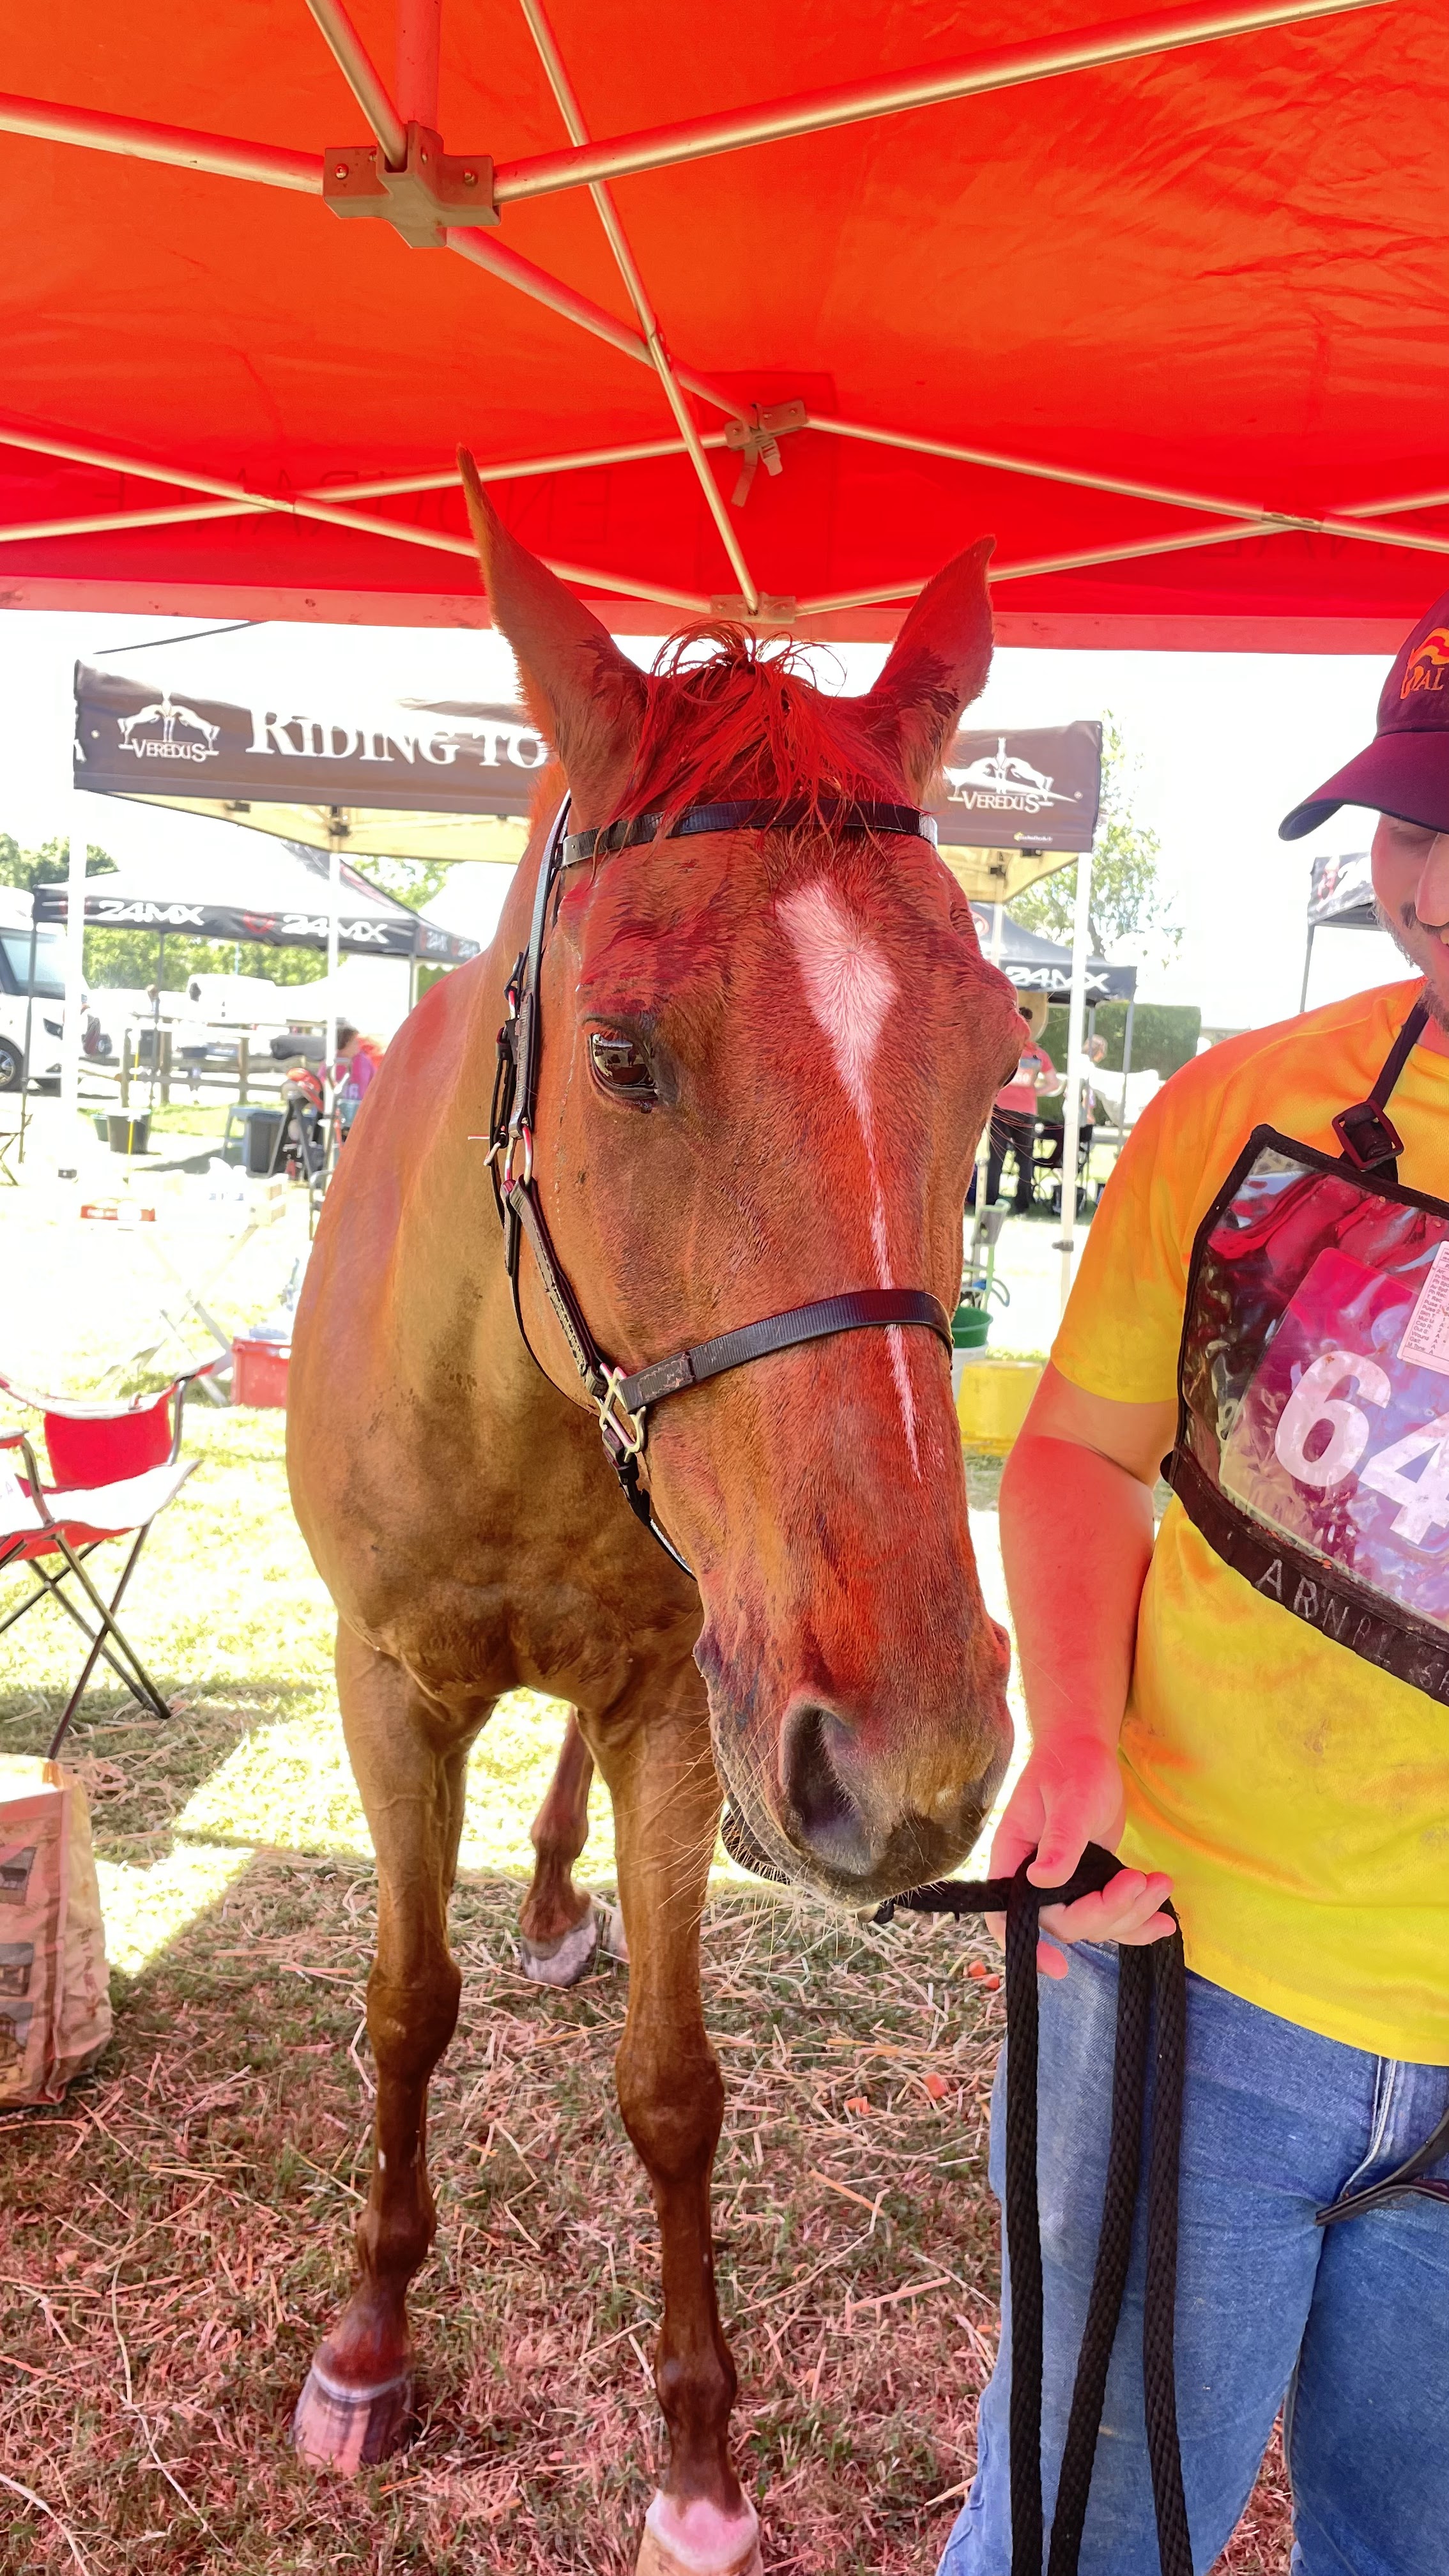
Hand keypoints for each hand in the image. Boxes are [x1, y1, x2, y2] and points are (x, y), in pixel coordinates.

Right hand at [985, 1733, 1173, 1977]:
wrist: (1086, 1752)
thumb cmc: (1070, 1768)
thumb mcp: (1068, 1801)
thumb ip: (1059, 1841)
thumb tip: (1042, 1880)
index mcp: (1014, 1860)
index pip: (1008, 1916)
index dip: (1026, 1945)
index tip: (1057, 1966)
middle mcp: (1035, 1880)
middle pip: (1066, 1923)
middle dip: (1107, 1911)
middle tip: (1138, 1882)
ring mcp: (1067, 1884)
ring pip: (1097, 1923)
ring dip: (1133, 1913)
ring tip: (1160, 1883)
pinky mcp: (1093, 1882)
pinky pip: (1114, 1915)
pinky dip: (1140, 1924)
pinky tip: (1165, 1923)